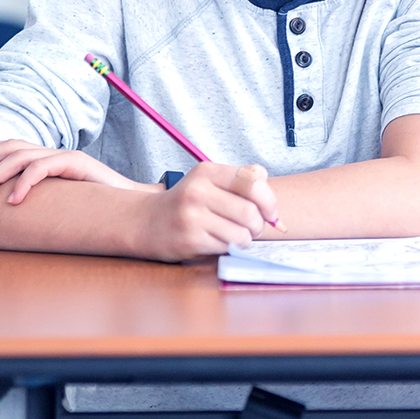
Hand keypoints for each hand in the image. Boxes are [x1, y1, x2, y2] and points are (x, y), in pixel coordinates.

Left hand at [0, 140, 144, 204]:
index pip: (14, 146)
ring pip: (22, 157)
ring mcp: (65, 156)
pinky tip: (13, 201)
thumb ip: (37, 197)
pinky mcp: (76, 163)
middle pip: (12, 147)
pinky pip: (43, 168)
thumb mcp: (56, 202)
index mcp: (49, 159)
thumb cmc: (92, 208)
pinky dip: (24, 183)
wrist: (129, 206)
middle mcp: (54, 153)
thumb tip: (6, 210)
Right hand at [135, 162, 282, 261]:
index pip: (253, 181)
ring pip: (240, 233)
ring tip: (240, 236)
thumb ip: (242, 182)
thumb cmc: (187, 202)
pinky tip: (220, 241)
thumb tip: (274, 208)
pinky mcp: (188, 240)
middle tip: (257, 228)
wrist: (145, 222)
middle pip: (249, 211)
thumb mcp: (209, 180)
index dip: (269, 200)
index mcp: (207, 171)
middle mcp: (198, 191)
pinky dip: (230, 247)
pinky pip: (225, 247)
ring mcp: (192, 217)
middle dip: (260, 224)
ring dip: (247, 239)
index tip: (271, 212)